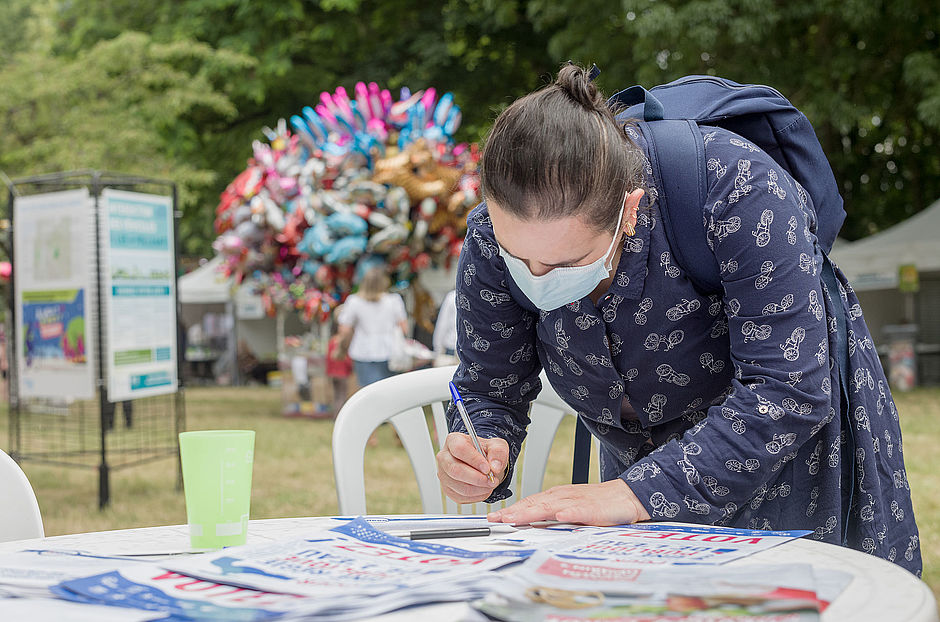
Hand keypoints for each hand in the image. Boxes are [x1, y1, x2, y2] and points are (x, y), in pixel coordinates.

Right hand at [436, 433, 508, 503]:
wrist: (482, 463)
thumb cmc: (486, 452)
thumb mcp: (496, 446)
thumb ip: (498, 452)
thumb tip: (495, 467)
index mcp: (453, 441)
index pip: (459, 449)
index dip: (474, 460)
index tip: (487, 468)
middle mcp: (444, 457)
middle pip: (456, 470)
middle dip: (477, 478)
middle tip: (492, 480)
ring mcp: (444, 474)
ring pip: (460, 487)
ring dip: (479, 489)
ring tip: (490, 484)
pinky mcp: (447, 489)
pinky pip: (461, 497)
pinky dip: (477, 496)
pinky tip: (483, 489)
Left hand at [487, 479, 651, 525]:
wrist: (626, 496)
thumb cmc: (598, 503)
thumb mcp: (570, 509)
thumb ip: (552, 515)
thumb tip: (530, 525)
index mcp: (556, 497)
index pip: (529, 503)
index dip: (511, 510)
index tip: (494, 518)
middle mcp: (562, 496)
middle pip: (534, 504)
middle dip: (514, 512)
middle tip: (496, 520)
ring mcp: (577, 501)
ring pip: (550, 506)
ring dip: (531, 512)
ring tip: (515, 518)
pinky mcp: (593, 509)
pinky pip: (579, 511)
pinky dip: (569, 513)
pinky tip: (560, 516)